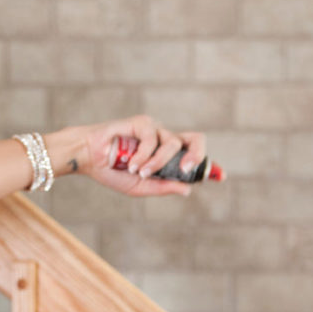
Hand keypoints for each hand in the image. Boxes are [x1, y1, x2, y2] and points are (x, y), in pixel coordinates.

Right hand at [80, 117, 205, 197]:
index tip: (222, 176)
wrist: (89, 158)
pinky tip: (133, 164)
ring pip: (172, 144)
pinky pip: (154, 138)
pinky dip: (145, 154)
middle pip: (196, 140)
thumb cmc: (113, 172)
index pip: (193, 157)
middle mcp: (165, 141)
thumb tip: (188, 189)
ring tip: (140, 172)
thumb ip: (163, 187)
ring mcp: (156, 130)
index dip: (208, 165)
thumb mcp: (141, 187)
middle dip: (197, 155)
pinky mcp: (143, 122)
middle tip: (187, 169)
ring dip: (158, 162)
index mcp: (167, 157)